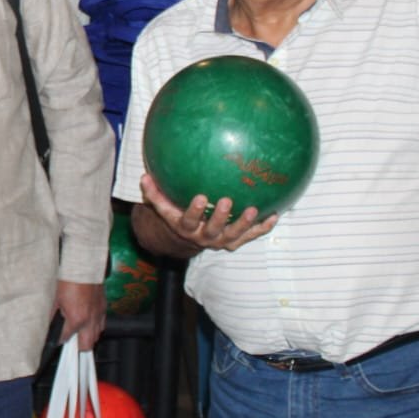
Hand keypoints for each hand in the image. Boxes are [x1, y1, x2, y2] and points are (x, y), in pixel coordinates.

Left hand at [54, 280, 105, 350]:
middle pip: (87, 345)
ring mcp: (99, 314)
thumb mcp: (55, 298)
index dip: (58, 341)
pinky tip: (88, 322)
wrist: (84, 265)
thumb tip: (47, 324)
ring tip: (78, 332)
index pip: (65, 338)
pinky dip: (95, 327)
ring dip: (87, 337)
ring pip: (96, 336)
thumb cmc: (69, 279)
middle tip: (70, 343)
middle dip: (77, 347)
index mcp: (76, 318)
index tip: (55, 340)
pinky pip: (102, 324)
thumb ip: (51, 314)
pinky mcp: (104, 307)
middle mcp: (90, 319)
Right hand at [140, 173, 276, 253]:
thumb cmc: (176, 214)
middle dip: (221, 217)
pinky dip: (262, 228)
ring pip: (234, 235)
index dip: (195, 211)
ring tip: (253, 209)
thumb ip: (154, 194)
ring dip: (245, 223)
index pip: (189, 221)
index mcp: (186, 228)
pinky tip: (274, 214)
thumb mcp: (163, 206)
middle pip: (213, 230)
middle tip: (228, 201)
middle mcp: (204, 237)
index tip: (200, 197)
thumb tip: (144, 176)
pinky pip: (250, 236)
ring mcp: (221, 241)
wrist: (187, 238)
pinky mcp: (235, 241)